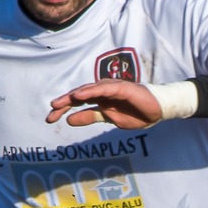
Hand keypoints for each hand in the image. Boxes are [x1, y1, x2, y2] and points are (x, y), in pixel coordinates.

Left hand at [47, 80, 162, 128]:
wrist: (158, 111)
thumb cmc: (136, 113)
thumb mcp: (109, 119)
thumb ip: (90, 117)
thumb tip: (69, 120)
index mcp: (99, 99)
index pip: (77, 102)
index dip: (63, 109)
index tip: (49, 119)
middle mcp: (102, 91)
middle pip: (79, 95)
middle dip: (63, 103)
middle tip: (50, 111)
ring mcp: (111, 88)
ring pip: (88, 90)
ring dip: (74, 95)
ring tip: (60, 103)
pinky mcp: (121, 87)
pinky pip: (103, 88)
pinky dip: (91, 91)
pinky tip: (80, 95)